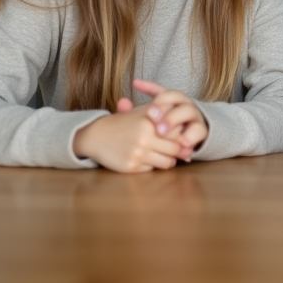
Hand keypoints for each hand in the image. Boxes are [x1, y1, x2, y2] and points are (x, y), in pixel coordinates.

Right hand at [71, 81, 206, 172]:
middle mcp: (145, 137)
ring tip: (161, 155)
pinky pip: (152, 170)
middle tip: (173, 149)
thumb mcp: (142, 113)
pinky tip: (146, 159)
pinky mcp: (131, 167)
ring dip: (167, 160)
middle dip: (177, 151)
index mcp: (150, 121)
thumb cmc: (123, 123)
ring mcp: (138, 153)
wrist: (96, 135)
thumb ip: (164, 116)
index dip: (180, 135)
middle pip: (175, 148)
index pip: (178, 131)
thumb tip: (186, 132)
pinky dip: (152, 166)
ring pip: (167, 162)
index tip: (177, 137)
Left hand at [130, 79, 208, 153]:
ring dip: (176, 120)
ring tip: (162, 133)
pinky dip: (190, 136)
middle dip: (164, 109)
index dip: (157, 100)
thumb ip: (135, 111)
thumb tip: (121, 102)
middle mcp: (183, 102)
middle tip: (154, 124)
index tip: (148, 111)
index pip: (164, 92)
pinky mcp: (201, 128)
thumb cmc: (163, 124)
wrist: (189, 131)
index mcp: (170, 98)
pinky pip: (199, 130)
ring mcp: (194, 114)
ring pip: (188, 111)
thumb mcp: (151, 118)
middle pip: (177, 98)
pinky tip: (181, 144)